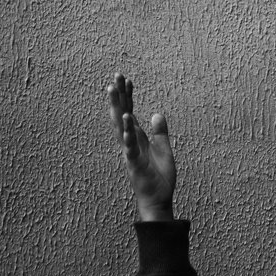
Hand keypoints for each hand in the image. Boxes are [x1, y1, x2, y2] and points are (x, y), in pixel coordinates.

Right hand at [107, 73, 175, 221]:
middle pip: (122, 113)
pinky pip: (130, 145)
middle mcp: (130, 142)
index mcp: (137, 138)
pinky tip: (127, 119)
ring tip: (113, 90)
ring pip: (121, 126)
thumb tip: (158, 114)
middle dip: (118, 95)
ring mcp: (130, 151)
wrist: (158, 200)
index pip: (130, 111)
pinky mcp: (134, 162)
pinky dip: (128, 132)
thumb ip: (160, 132)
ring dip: (117, 107)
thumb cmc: (158, 177)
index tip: (126, 79)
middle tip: (115, 76)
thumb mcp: (163, 149)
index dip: (128, 96)